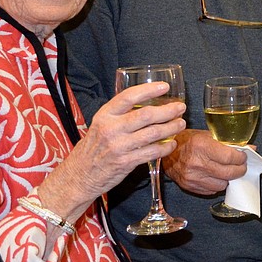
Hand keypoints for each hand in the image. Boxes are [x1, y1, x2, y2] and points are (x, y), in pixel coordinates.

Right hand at [39, 81, 185, 220]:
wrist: (79, 175)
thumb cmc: (94, 147)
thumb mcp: (101, 125)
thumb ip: (120, 115)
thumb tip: (148, 103)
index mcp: (105, 115)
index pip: (128, 96)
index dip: (149, 90)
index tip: (165, 87)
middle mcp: (111, 128)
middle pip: (146, 115)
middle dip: (168, 110)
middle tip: (180, 108)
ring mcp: (119, 146)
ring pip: (153, 133)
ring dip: (171, 128)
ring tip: (181, 124)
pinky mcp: (126, 162)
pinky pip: (152, 152)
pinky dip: (166, 147)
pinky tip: (172, 144)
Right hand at [163, 130, 247, 195]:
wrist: (165, 152)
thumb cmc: (187, 141)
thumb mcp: (206, 135)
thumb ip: (227, 142)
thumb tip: (249, 147)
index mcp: (201, 146)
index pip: (230, 157)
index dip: (241, 158)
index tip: (243, 156)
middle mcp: (197, 163)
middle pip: (229, 173)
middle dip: (239, 169)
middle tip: (241, 165)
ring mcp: (193, 177)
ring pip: (222, 184)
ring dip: (228, 178)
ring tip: (227, 170)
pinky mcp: (190, 187)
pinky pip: (211, 190)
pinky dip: (217, 183)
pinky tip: (215, 176)